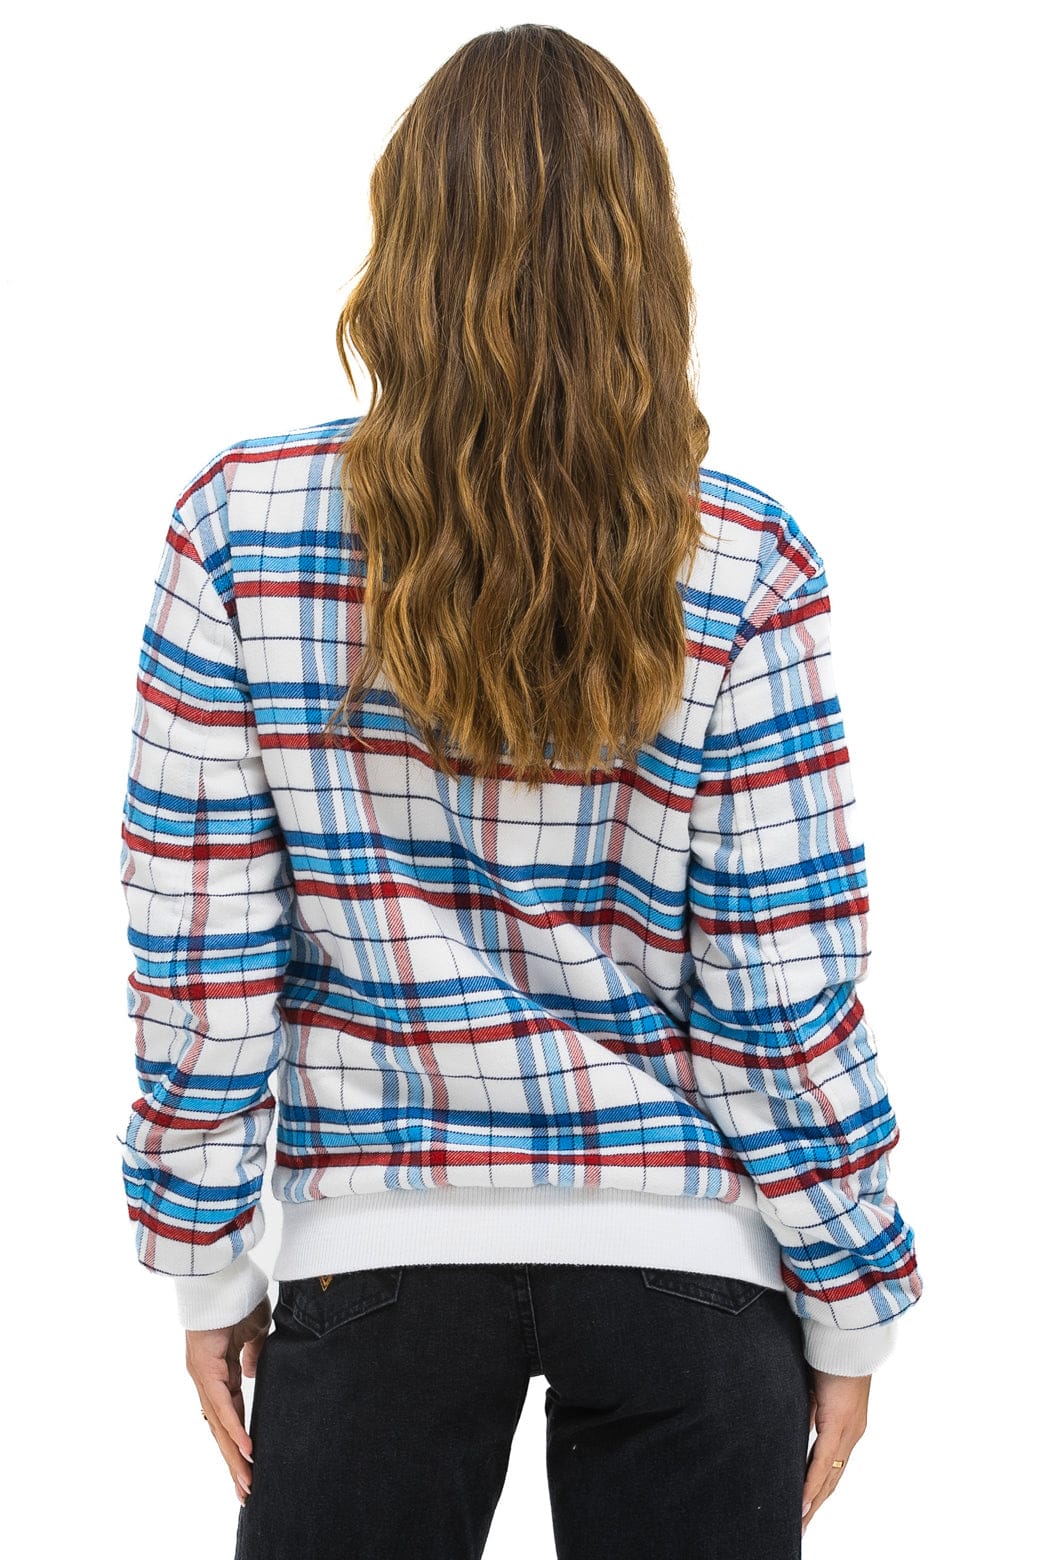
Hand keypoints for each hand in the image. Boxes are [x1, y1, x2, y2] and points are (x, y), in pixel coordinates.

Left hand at [187, 1293, 271, 1505]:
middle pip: (222, 1428)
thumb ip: (254, 1354)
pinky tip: (245, 1448)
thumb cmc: (237, 1295)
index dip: (241, 1441)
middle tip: (245, 1493)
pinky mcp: (205, 1366)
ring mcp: (203, 1374)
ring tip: (246, 1483)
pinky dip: (234, 1426)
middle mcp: (207, 1379)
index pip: (231, 1415)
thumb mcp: (254, 1330)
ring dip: (234, 1455)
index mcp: (219, 1371)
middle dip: (234, 1462)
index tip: (251, 1467)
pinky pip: (222, 1403)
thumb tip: (253, 1374)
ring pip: (220, 1423)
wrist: (220, 1272)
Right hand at [801, 1366, 869, 1537]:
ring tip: (800, 1522)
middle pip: (832, 1479)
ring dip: (814, 1502)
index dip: (819, 1489)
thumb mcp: (815, 1389)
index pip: (831, 1466)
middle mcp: (851, 1434)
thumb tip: (793, 1428)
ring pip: (829, 1477)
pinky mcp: (838, 1424)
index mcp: (846, 1426)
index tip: (806, 1508)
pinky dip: (812, 1483)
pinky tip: (803, 1500)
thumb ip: (808, 1411)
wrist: (848, 1338)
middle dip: (815, 1505)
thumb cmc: (832, 1355)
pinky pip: (823, 1461)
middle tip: (801, 1527)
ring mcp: (848, 1432)